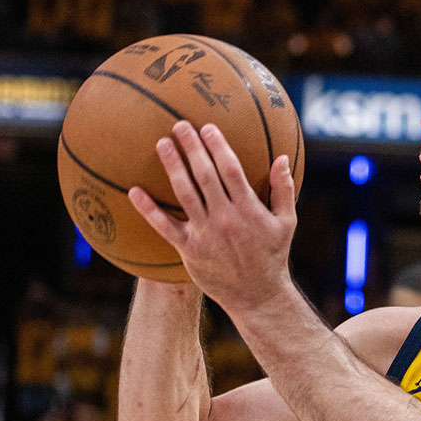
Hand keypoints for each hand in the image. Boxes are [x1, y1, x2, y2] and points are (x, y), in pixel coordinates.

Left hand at [128, 121, 297, 314]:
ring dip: (172, 166)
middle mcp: (226, 219)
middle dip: (192, 148)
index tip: (208, 127)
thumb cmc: (272, 255)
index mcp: (249, 209)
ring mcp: (205, 234)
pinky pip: (164, 227)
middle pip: (205, 176)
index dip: (218, 147)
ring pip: (184, 194)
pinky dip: (148, 209)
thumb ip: (284, 189)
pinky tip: (134, 191)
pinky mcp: (189, 250)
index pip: (231, 170)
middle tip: (180, 125)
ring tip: (162, 143)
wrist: (257, 296)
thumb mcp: (287, 222)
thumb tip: (282, 157)